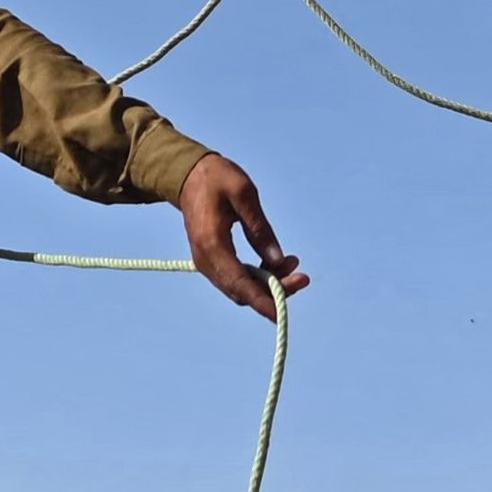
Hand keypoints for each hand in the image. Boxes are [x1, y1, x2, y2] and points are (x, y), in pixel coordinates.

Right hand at [176, 153, 303, 319]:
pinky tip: (277, 262)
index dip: (263, 302)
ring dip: (268, 283)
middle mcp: (206, 260)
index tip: (283, 316)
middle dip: (274, 291)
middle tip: (303, 276)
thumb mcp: (244, 194)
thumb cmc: (217, 178)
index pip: (240, 285)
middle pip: (242, 292)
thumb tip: (278, 262)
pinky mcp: (212, 261)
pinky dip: (258, 276)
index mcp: (212, 244)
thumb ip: (260, 229)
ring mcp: (207, 263)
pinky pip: (236, 279)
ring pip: (240, 288)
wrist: (188, 176)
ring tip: (294, 263)